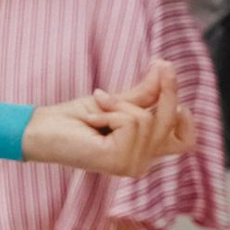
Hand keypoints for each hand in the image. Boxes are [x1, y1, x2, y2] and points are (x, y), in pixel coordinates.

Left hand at [21, 66, 191, 179]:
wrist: (42, 129)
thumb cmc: (75, 118)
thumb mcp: (118, 101)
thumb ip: (145, 93)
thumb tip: (166, 69)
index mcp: (145, 150)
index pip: (186, 141)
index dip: (186, 114)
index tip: (170, 80)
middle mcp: (142, 162)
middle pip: (172, 122)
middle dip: (165, 89)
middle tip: (156, 64)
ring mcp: (132, 165)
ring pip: (148, 119)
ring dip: (121, 104)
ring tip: (99, 107)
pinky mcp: (119, 162)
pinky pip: (131, 122)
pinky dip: (111, 111)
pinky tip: (93, 119)